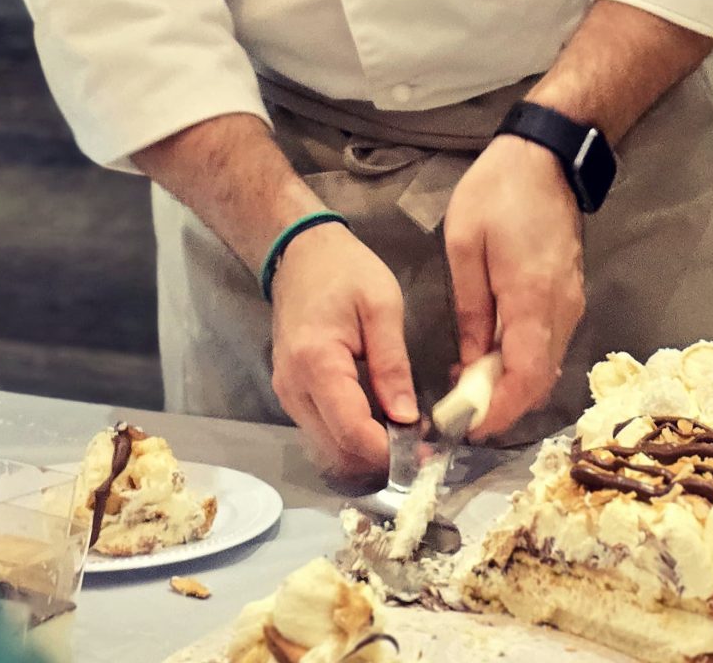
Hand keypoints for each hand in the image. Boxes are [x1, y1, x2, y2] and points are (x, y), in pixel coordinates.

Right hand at [270, 221, 417, 478]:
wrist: (299, 252)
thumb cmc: (344, 270)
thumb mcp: (382, 305)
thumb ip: (393, 363)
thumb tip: (408, 419)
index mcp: (316, 362)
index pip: (351, 431)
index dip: (389, 451)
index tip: (425, 453)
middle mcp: (294, 387)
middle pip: (336, 450)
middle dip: (380, 459)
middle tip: (421, 449)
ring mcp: (287, 393)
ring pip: (327, 447)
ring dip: (365, 451)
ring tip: (405, 437)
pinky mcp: (291, 392)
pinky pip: (321, 430)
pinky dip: (350, 437)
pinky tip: (379, 423)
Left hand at [442, 133, 584, 435]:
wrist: (545, 157)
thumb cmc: (497, 192)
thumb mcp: (465, 246)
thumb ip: (471, 311)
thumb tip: (470, 367)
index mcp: (532, 299)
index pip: (525, 378)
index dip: (499, 412)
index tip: (468, 428)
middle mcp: (561, 310)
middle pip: (540, 381)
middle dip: (502, 406)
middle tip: (459, 412)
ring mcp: (571, 303)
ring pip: (547, 366)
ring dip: (512, 386)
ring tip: (467, 386)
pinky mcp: (571, 295)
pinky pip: (550, 345)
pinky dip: (524, 362)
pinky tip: (491, 356)